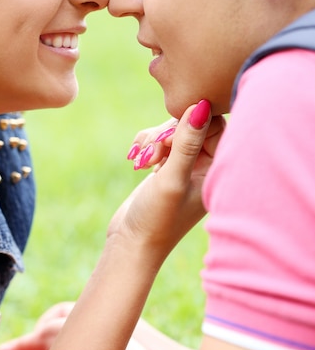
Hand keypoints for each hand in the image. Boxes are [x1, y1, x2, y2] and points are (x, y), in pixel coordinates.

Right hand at [108, 102, 224, 268]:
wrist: (131, 244)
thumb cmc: (157, 219)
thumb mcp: (172, 179)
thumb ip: (187, 143)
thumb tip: (200, 105)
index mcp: (218, 170)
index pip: (215, 126)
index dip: (190, 125)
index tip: (169, 142)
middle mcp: (206, 167)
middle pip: (193, 125)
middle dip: (168, 133)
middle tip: (153, 155)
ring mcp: (186, 166)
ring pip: (174, 131)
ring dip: (154, 139)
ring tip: (143, 161)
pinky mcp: (167, 167)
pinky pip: (160, 141)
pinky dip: (147, 144)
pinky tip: (137, 160)